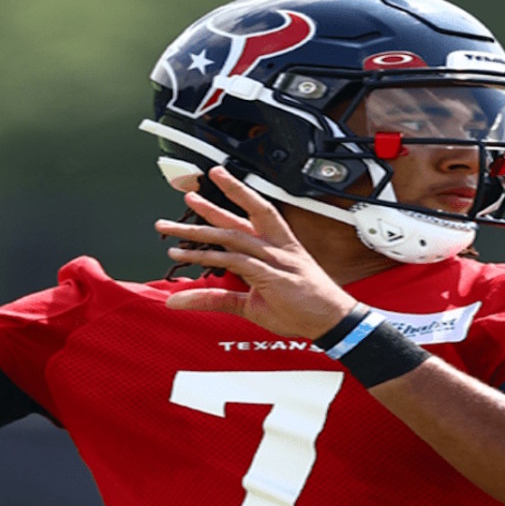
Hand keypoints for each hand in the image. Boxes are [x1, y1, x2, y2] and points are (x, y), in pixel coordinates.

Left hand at [153, 166, 355, 338]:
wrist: (332, 320)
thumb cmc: (301, 309)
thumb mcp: (249, 305)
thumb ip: (214, 299)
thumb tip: (178, 299)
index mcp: (276, 247)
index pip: (249, 216)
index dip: (232, 198)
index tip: (212, 185)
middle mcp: (274, 247)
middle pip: (239, 218)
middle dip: (212, 205)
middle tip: (187, 195)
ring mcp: (273, 259)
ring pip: (231, 237)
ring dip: (199, 232)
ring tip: (172, 229)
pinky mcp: (271, 275)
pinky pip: (235, 261)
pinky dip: (210, 258)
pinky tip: (188, 256)